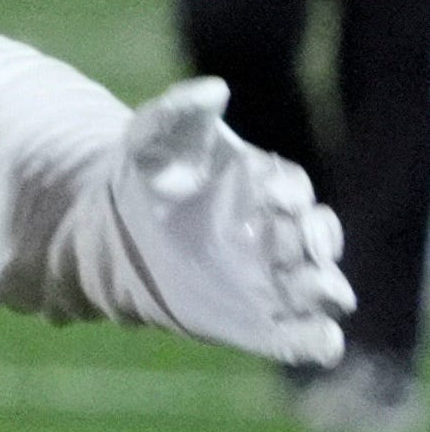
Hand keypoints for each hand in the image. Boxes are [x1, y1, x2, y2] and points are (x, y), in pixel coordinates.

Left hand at [48, 79, 355, 367]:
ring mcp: (272, 280)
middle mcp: (279, 234)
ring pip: (323, 289)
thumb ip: (180, 110)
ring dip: (326, 289)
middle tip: (293, 240)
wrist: (106, 232)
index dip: (286, 191)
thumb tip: (214, 89)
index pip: (292, 188)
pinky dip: (317, 341)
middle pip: (318, 237)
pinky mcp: (254, 323)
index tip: (267, 191)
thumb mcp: (151, 136)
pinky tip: (319, 340)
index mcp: (265, 186)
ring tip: (314, 287)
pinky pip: (303, 339)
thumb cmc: (143, 176)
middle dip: (314, 239)